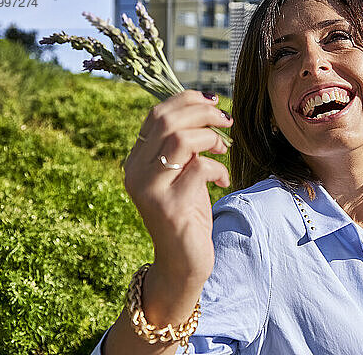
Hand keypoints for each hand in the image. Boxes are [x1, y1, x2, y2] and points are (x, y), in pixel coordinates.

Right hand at [123, 90, 232, 288]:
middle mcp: (136, 171)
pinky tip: (224, 180)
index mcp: (136, 159)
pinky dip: (218, 168)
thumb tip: (207, 109)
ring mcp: (150, 189)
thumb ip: (185, 147)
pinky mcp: (170, 206)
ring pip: (179, 140)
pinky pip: (198, 169)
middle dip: (203, 112)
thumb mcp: (182, 174)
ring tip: (224, 148)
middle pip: (166, 120)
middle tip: (226, 119)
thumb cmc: (187, 214)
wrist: (182, 262)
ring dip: (210, 137)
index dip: (186, 100)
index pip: (156, 114)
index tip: (213, 101)